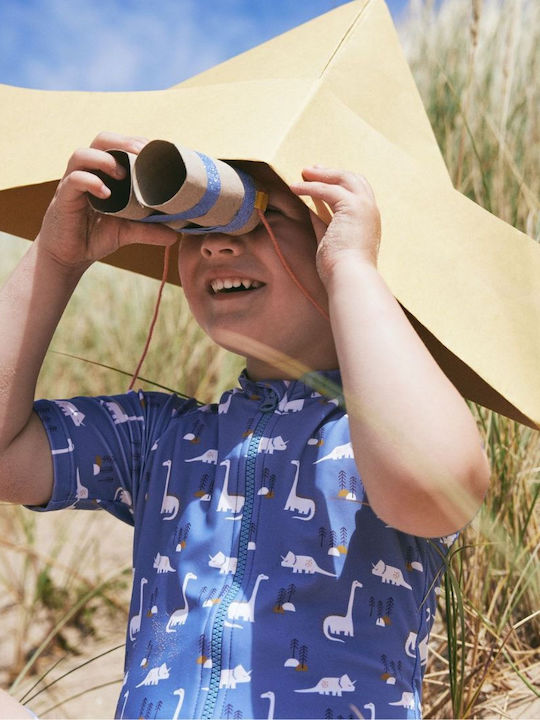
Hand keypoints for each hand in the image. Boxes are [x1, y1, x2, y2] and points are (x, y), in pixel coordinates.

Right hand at [36, 132, 177, 274]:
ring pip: (82, 154)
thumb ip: (149, 230)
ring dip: (105, 159)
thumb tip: (175, 235)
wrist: (69, 255)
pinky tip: (106, 193)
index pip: (119, 145)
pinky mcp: (64, 197)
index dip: (137, 142)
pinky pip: (74, 180)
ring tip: (123, 174)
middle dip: (123, 142)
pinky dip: (90, 182)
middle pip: (102, 140)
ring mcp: (73, 182)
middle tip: (143, 154)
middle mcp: (88, 171)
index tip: (157, 150)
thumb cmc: (96, 235)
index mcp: (104, 172)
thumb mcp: (128, 232)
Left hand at [289, 166, 380, 285]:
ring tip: (303, 173)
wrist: (350, 277)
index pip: (358, 193)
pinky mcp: (353, 206)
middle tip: (312, 170)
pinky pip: (328, 189)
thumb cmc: (341, 269)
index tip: (323, 180)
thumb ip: (323, 224)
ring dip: (321, 175)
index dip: (340, 184)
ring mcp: (364, 207)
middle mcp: (370, 211)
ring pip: (343, 179)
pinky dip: (310, 187)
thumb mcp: (331, 241)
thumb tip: (311, 211)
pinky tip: (296, 187)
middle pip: (353, 180)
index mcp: (368, 221)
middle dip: (332, 173)